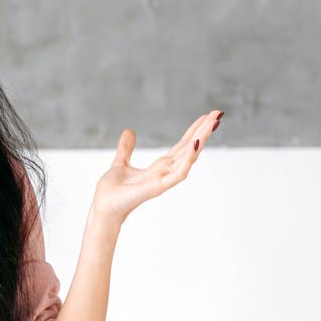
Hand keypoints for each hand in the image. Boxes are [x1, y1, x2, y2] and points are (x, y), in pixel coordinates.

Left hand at [91, 109, 222, 225]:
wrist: (102, 207)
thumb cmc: (111, 191)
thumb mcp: (120, 163)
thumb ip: (126, 149)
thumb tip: (129, 131)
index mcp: (159, 167)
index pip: (181, 146)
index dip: (193, 131)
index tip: (206, 116)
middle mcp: (165, 173)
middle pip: (189, 148)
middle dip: (204, 131)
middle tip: (218, 113)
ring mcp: (164, 180)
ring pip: (189, 157)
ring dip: (201, 140)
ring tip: (213, 123)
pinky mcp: (158, 188)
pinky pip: (179, 173)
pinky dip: (188, 159)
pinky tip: (195, 144)